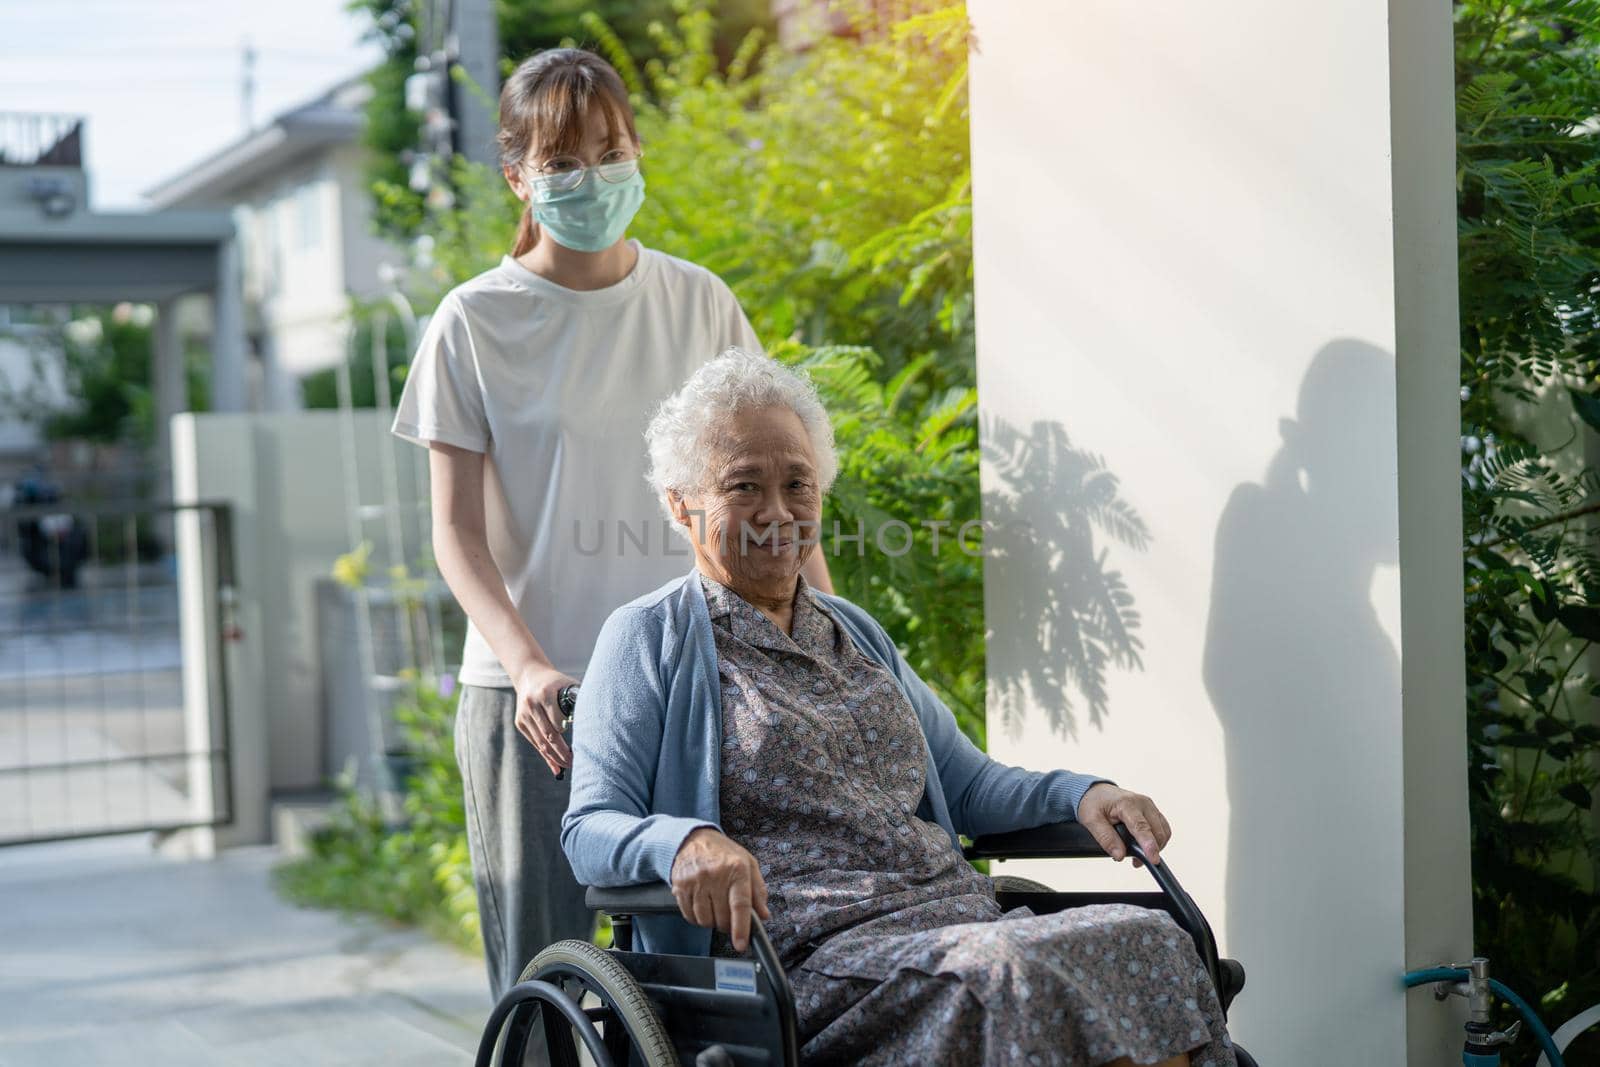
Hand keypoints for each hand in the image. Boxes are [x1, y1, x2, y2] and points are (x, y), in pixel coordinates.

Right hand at [513, 662, 578, 775]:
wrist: (529, 675)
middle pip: (548, 735)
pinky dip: (546, 756)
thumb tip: (596, 721)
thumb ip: (579, 701)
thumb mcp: (568, 685)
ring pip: (541, 742)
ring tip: (568, 766)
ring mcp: (523, 715)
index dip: (567, 733)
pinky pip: (535, 743)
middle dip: (562, 752)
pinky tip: (556, 767)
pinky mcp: (520, 723)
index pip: (557, 721)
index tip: (580, 743)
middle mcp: (531, 704)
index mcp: (545, 693)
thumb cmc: (556, 682)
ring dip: (555, 757)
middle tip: (576, 762)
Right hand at [669, 828, 769, 951]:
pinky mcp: (680, 886)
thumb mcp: (748, 864)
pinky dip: (697, 918)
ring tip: (714, 906)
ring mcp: (696, 881)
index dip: (741, 928)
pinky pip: (690, 916)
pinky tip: (702, 905)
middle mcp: (715, 874)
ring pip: (705, 920)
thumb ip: (758, 890)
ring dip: (711, 921)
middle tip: (728, 916)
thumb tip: (764, 915)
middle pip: (722, 917)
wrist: (692, 839)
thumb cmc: (724, 854)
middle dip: (727, 924)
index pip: (740, 904)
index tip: (741, 944)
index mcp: (737, 868)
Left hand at [1076, 783, 1172, 866]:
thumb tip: (1120, 856)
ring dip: (1156, 846)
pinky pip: (1162, 829)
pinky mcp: (1153, 811)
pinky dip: (1157, 840)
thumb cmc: (1093, 803)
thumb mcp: (1091, 821)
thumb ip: (1106, 838)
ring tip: (1138, 855)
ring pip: (1163, 831)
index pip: (1141, 827)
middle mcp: (1142, 803)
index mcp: (1126, 803)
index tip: (1153, 859)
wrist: (1096, 792)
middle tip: (1135, 862)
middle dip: (1151, 850)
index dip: (1149, 845)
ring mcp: (1150, 806)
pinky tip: (1144, 846)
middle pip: (1157, 831)